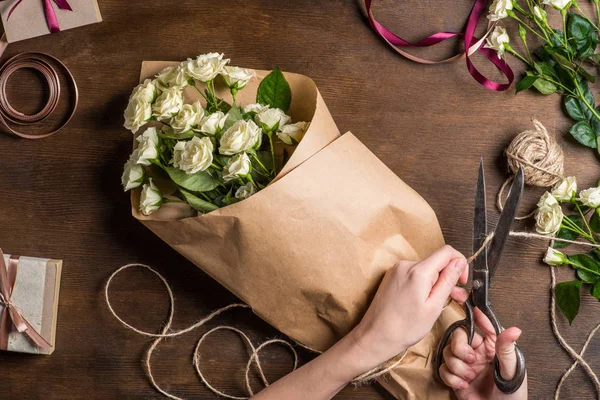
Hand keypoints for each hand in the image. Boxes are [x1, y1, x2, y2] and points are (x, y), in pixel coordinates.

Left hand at [349, 245, 467, 371]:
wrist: (375, 335)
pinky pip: (414, 274)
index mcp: (418, 271)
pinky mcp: (391, 276)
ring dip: (435, 283)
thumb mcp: (434, 306)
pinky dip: (423, 284)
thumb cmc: (405, 327)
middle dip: (448, 278)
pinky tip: (423, 301)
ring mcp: (396, 270)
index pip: (447, 252)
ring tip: (438, 304)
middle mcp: (406, 265)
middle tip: (455, 299)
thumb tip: (459, 262)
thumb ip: (448, 281)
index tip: (462, 282)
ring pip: (426, 269)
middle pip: (436, 262)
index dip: (460, 264)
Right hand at [439, 288, 527, 399]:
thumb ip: (507, 349)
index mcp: (493, 345)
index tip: (457, 293)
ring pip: (448, 352)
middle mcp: (478, 351)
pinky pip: (443, 369)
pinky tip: (463, 386)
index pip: (480, 321)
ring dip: (457, 367)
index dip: (468, 305)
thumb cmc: (512, 398)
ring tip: (469, 378)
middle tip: (471, 361)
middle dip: (460, 348)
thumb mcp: (512, 372)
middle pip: (458, 335)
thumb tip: (513, 329)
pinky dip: (451, 378)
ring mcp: (465, 363)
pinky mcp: (455, 376)